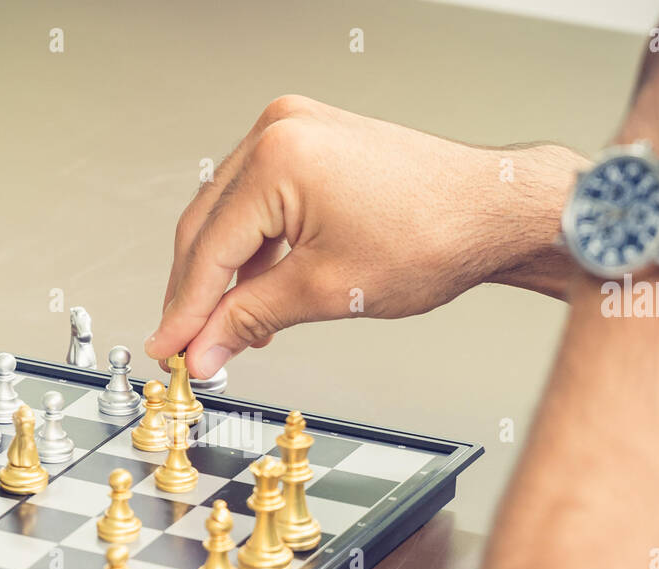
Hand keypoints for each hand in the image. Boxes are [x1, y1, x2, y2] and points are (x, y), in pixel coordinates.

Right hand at [146, 95, 579, 379]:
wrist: (491, 210)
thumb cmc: (434, 235)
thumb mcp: (326, 291)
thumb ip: (249, 319)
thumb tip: (205, 348)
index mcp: (278, 159)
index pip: (208, 250)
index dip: (183, 311)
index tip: (167, 349)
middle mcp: (278, 130)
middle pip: (206, 227)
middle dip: (195, 293)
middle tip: (186, 346)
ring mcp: (294, 129)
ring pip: (228, 215)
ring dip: (222, 274)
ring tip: (221, 330)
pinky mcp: (310, 141)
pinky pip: (258, 200)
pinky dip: (251, 248)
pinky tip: (252, 291)